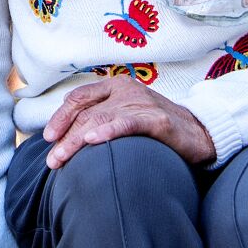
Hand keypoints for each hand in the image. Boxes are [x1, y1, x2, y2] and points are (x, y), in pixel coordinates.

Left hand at [42, 76, 215, 169]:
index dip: (60, 116)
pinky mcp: (157, 120)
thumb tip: (67, 133)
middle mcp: (126, 91)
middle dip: (64, 137)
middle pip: (85, 112)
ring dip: (76, 140)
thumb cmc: (157, 128)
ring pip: (99, 119)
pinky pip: (127, 124)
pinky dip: (108, 132)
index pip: (79, 98)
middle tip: (52, 160)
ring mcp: (141, 104)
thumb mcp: (126, 116)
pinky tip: (92, 141)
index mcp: (116, 87)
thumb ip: (101, 117)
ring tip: (62, 158)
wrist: (200, 134)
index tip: (47, 138)